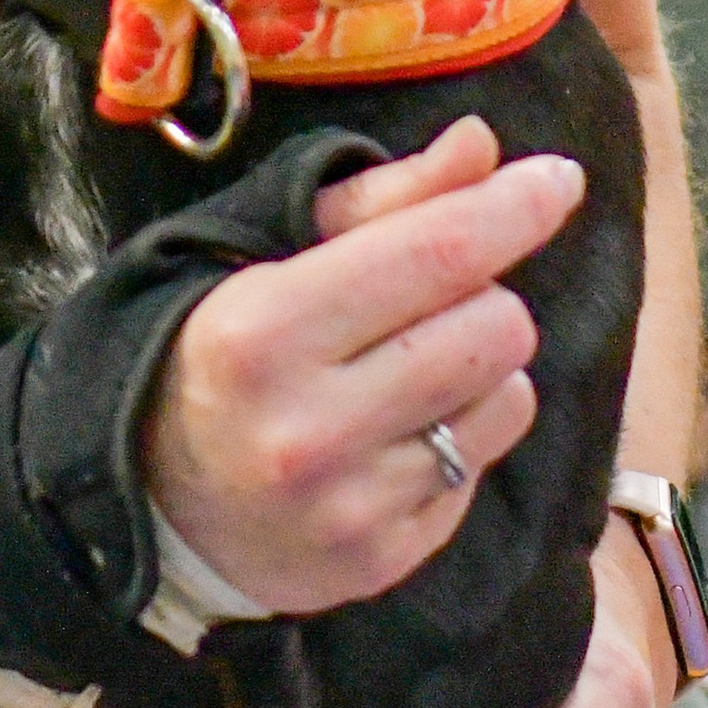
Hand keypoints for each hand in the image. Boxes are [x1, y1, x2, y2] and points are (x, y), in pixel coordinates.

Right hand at [144, 117, 584, 612]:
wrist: (147, 504)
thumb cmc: (212, 351)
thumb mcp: (262, 255)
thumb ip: (379, 200)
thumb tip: (481, 147)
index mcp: (262, 328)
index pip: (437, 254)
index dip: (513, 208)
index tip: (560, 177)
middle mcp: (307, 426)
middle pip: (495, 327)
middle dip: (482, 295)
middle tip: (423, 299)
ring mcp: (349, 506)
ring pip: (507, 398)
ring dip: (479, 368)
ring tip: (406, 368)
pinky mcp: (382, 561)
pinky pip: (481, 469)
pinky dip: (459, 437)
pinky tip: (393, 434)